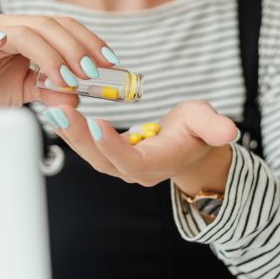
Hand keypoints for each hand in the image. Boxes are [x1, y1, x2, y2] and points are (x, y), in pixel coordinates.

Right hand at [0, 14, 119, 110]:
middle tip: (95, 71)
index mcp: (27, 35)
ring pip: (30, 30)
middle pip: (53, 24)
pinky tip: (31, 60)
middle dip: (78, 47)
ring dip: (55, 53)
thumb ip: (52, 92)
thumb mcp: (26, 94)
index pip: (65, 27)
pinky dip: (9, 42)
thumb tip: (79, 95)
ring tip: (70, 78)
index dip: (90, 41)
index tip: (112, 62)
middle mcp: (10, 28)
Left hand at [46, 99, 238, 193]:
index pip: (132, 162)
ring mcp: (120, 164)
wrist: (191, 147)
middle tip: (60, 111)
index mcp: (158, 163)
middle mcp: (135, 169)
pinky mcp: (109, 154)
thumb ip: (215, 127)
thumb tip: (228, 130)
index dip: (113, 146)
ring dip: (68, 133)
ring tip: (51, 108)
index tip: (96, 123)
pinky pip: (86, 144)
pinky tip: (55, 109)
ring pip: (89, 154)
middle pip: (101, 159)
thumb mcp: (208, 123)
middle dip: (78, 137)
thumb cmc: (198, 131)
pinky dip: (70, 129)